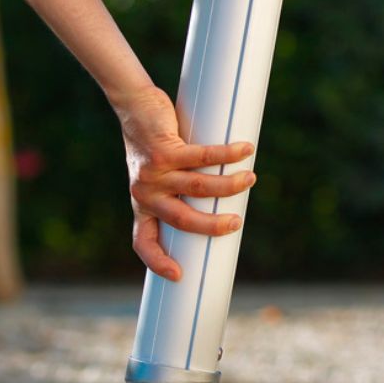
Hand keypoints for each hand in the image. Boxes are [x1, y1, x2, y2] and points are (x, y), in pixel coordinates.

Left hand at [113, 86, 255, 280]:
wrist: (134, 106)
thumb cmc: (152, 144)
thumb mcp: (159, 175)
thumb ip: (178, 191)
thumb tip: (221, 205)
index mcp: (143, 205)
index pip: (142, 242)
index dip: (157, 262)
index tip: (178, 276)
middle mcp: (145, 193)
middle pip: (182, 220)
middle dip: (212, 226)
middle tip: (235, 223)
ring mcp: (153, 173)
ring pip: (197, 187)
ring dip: (228, 185)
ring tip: (249, 179)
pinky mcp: (164, 151)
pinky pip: (202, 157)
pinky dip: (227, 154)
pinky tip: (244, 151)